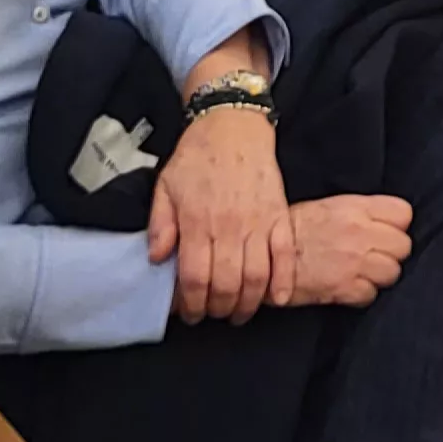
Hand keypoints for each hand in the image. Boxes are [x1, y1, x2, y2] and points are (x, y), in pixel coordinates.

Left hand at [150, 106, 289, 323]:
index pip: (194, 278)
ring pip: (256, 277)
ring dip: (248, 304)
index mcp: (197, 222)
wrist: (234, 126)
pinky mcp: (280, 216)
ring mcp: (258, 223)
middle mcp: (228, 227)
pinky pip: (285, 256)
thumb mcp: (165, 186)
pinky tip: (277, 299)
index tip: (190, 314)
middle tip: (213, 315)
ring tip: (239, 313)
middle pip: (226, 285)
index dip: (192, 305)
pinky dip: (284, 281)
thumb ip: (160, 224)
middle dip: (219, 309)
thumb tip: (157, 258)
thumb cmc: (197, 156)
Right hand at [275, 194, 411, 306]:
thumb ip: (359, 212)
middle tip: (374, 256)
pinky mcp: (343, 288)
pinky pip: (371, 294)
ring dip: (380, 275)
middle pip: (403, 246)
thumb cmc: (291, 230)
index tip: (385, 232)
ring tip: (361, 273)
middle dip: (392, 253)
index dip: (396, 225)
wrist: (261, 255)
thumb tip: (382, 222)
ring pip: (393, 272)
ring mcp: (353, 261)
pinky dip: (362, 294)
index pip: (403, 214)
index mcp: (355, 208)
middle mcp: (359, 233)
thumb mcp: (327, 207)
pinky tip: (347, 287)